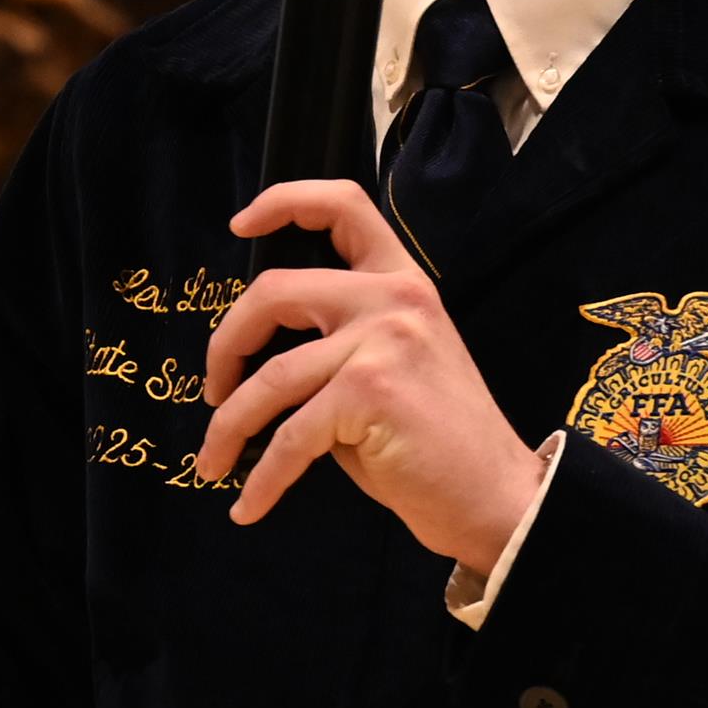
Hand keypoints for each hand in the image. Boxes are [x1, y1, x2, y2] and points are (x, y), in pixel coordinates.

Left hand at [199, 180, 546, 574]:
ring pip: (272, 375)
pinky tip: (248, 505)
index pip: (344, 205)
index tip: (241, 225)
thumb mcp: (392, 362)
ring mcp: (383, 340)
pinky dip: (262, 477)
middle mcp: (394, 298)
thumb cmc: (434, 440)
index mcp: (402, 281)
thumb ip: (338, 339)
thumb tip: (257, 352)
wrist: (494, 495)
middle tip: (214, 387)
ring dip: (229, 424)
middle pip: (275, 291)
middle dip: (226, 343)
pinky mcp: (370, 391)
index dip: (283, 202)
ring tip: (214, 460)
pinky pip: (290, 436)